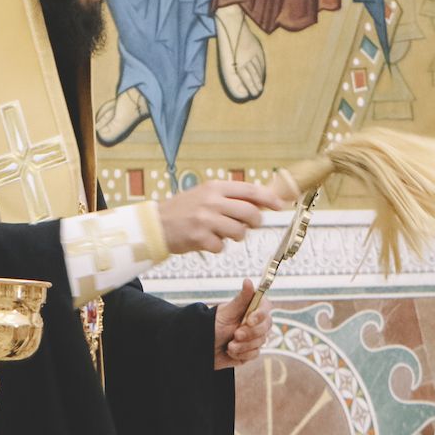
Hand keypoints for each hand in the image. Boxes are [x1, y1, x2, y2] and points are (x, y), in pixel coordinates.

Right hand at [158, 181, 283, 253]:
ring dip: (235, 236)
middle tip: (249, 225)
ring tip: (220, 232)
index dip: (269, 198)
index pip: (250, 190)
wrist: (155, 224)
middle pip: (250, 213)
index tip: (280, 205)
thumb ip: (229, 198)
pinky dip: (217, 246)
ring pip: (239, 232)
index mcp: (215, 188)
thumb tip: (258, 203)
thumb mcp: (205, 195)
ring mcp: (206, 220)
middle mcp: (212, 202)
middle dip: (255, 222)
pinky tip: (205, 240)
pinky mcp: (200, 238)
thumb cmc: (181, 210)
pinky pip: (221, 246)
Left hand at [213, 278, 273, 370]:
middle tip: (235, 334)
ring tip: (229, 346)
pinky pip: (255, 353)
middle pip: (266, 325)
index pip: (266, 306)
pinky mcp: (251, 351)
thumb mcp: (226, 312)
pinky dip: (242, 353)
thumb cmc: (213, 326)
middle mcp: (255, 322)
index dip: (261, 313)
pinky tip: (230, 351)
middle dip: (250, 332)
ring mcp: (254, 337)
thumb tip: (248, 280)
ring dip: (244, 344)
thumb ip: (241, 298)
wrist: (202, 348)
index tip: (250, 320)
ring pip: (260, 341)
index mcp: (250, 309)